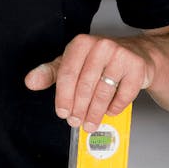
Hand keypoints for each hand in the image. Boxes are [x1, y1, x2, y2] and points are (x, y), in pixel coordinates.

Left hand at [23, 35, 156, 132]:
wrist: (137, 54)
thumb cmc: (100, 61)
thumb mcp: (72, 63)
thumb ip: (51, 72)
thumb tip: (31, 81)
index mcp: (81, 43)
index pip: (67, 73)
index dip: (63, 97)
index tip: (62, 113)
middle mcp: (101, 45)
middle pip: (85, 85)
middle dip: (79, 109)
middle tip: (76, 122)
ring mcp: (121, 55)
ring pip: (103, 92)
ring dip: (95, 113)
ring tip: (90, 124)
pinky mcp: (136, 67)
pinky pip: (123, 95)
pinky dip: (114, 108)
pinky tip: (109, 111)